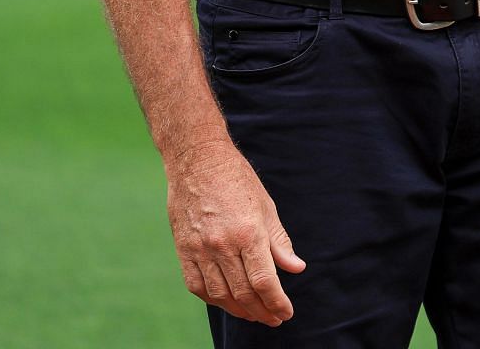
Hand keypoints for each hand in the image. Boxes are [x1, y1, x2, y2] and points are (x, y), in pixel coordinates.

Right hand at [166, 139, 306, 326]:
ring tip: (253, 313)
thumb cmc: (238, 181)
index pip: (265, 281)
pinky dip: (213, 299)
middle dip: (262, 311)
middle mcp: (223, 245)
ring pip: (219, 295)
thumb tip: (296, 269)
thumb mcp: (267, 208)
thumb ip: (279, 242)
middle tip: (274, 318)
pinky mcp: (183, 250)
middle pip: (243, 293)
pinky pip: (196, 286)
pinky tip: (226, 301)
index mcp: (249, 233)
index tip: (286, 313)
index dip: (277, 302)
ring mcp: (200, 250)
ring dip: (238, 310)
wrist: (198, 161)